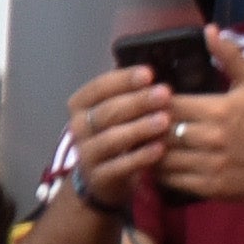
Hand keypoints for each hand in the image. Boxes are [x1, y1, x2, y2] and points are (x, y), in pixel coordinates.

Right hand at [58, 63, 178, 209]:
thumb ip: (133, 90)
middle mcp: (79, 127)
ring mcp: (86, 153)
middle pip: (107, 111)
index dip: (123, 80)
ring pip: (111, 139)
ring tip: (164, 120)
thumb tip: (160, 66)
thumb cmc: (118, 131)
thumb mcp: (120, 109)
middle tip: (165, 93)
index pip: (98, 87)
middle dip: (137, 101)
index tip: (149, 73)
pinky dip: (139, 157)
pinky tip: (159, 149)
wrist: (102, 177)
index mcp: (82, 104)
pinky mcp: (98, 177)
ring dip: (139, 128)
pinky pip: (118, 166)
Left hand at [154, 35, 243, 203]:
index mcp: (219, 109)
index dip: (151, 102)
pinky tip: (159, 162)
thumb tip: (209, 29)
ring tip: (143, 143)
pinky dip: (160, 171)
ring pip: (162, 156)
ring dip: (149, 149)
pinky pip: (172, 179)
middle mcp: (212, 137)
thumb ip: (230, 56)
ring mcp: (210, 163)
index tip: (146, 101)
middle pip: (160, 130)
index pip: (168, 104)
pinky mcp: (210, 186)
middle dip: (146, 126)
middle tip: (136, 123)